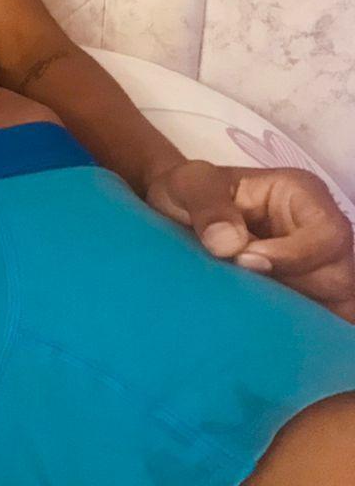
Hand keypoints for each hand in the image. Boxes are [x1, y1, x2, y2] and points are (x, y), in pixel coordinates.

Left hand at [143, 159, 354, 322]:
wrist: (174, 214)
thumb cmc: (188, 191)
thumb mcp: (187, 184)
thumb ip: (206, 204)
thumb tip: (229, 243)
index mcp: (301, 195)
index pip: (327, 234)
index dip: (294, 255)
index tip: (244, 262)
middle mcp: (318, 232)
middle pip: (340, 275)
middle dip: (293, 288)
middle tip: (243, 288)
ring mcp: (317, 267)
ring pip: (336, 303)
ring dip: (294, 313)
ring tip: (249, 305)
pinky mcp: (306, 295)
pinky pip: (321, 321)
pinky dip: (297, 330)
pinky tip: (262, 326)